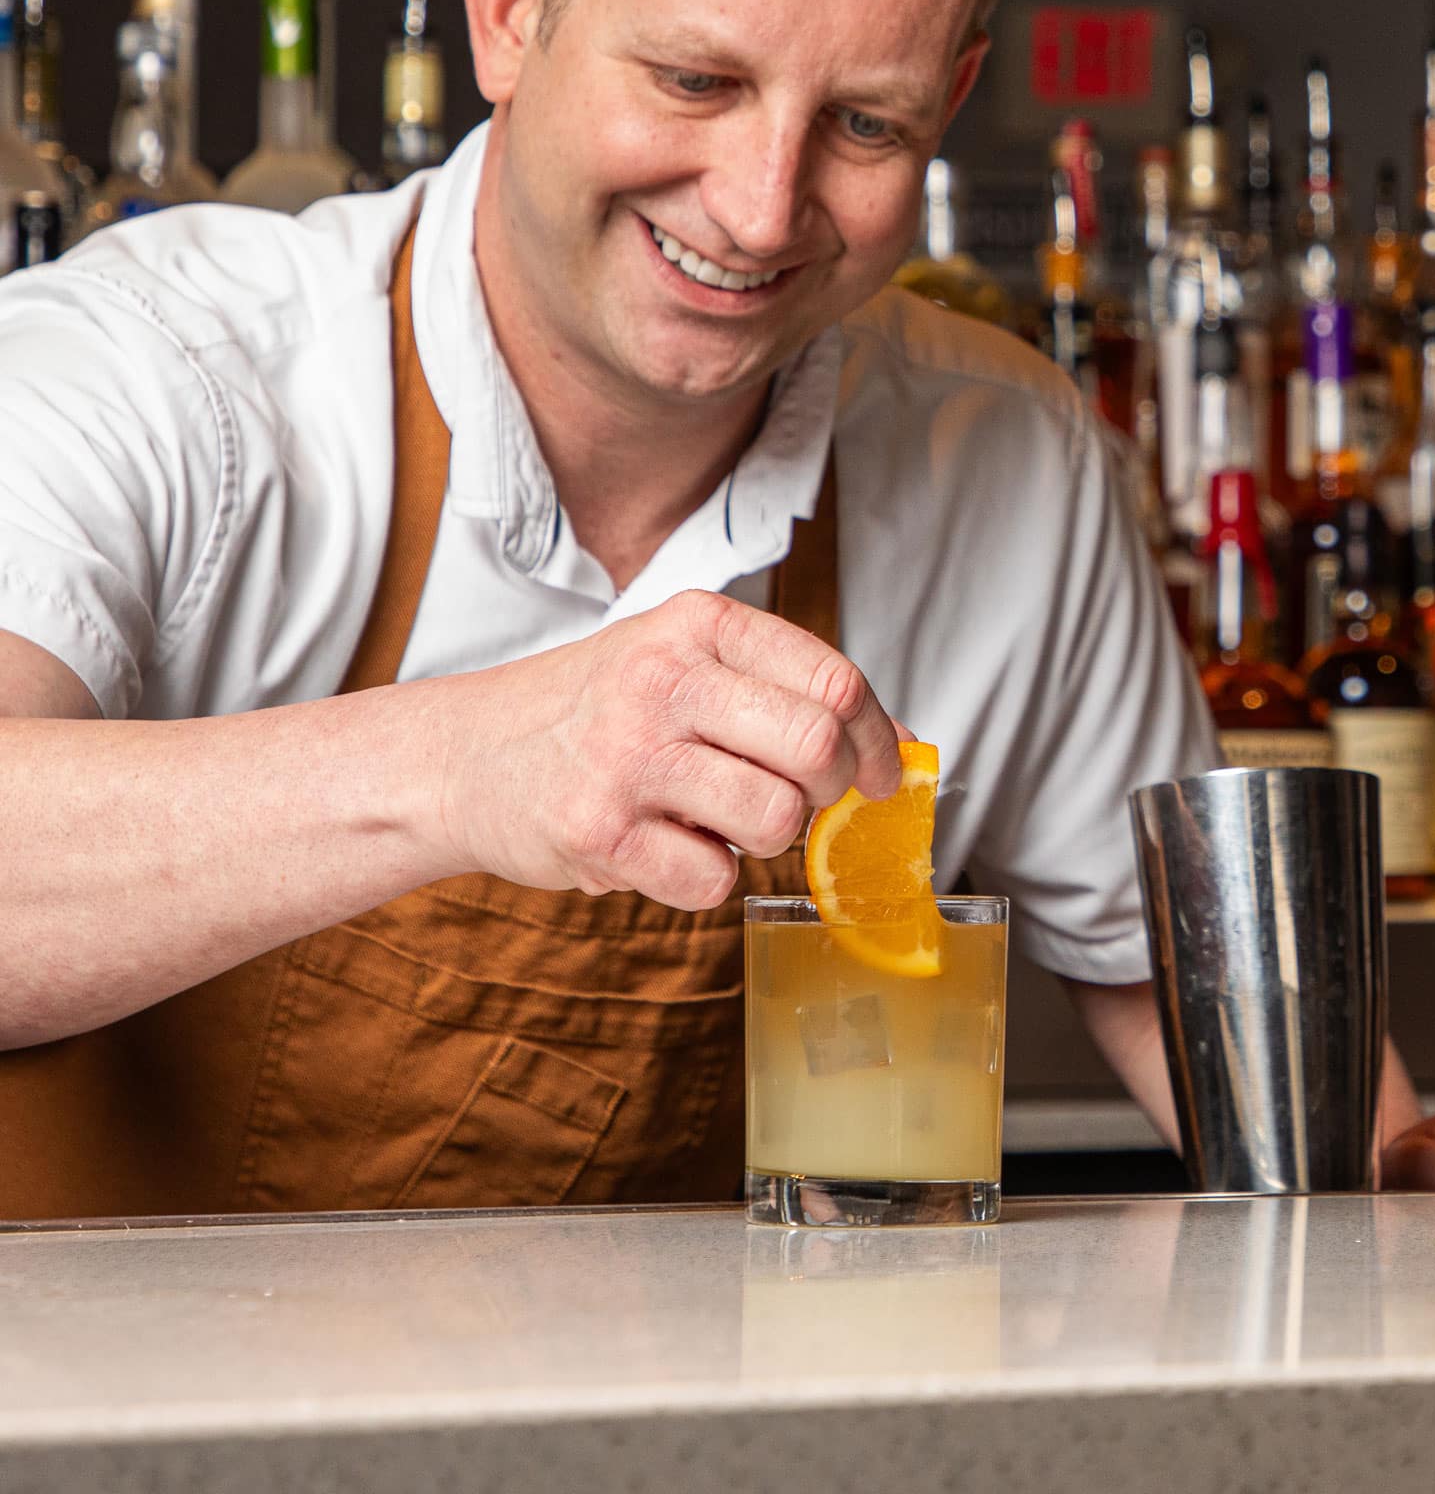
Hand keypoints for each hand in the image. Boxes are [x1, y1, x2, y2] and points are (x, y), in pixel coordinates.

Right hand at [413, 588, 902, 909]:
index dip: (876, 740)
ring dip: (767, 838)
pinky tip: (666, 846)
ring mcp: (627, 757)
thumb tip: (900, 747)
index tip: (878, 774)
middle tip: (805, 801)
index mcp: (698, 626)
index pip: (835, 681)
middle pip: (816, 745)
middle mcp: (663, 680)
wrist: (464, 756)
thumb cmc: (597, 710)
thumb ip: (785, 691)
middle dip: (831, 790)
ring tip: (719, 819)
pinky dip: (707, 878)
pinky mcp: (598, 833)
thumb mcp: (687, 663)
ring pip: (775, 820)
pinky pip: (713, 878)